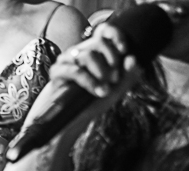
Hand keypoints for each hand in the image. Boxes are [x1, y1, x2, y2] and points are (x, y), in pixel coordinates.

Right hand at [28, 23, 142, 140]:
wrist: (69, 120)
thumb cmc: (91, 102)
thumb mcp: (115, 90)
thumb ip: (127, 76)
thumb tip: (132, 58)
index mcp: (93, 51)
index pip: (104, 31)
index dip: (116, 36)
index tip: (124, 50)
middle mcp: (79, 52)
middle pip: (98, 42)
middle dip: (111, 60)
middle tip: (115, 78)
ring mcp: (66, 60)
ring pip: (87, 55)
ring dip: (101, 73)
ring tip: (105, 90)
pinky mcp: (56, 72)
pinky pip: (75, 71)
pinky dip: (90, 81)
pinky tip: (97, 91)